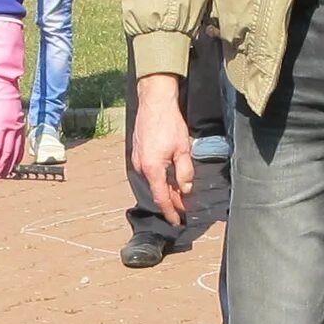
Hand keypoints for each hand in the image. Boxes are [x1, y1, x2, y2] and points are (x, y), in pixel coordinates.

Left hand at [0, 14, 27, 178]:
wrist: (1, 73)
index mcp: (1, 122)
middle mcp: (13, 125)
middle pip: (7, 153)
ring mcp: (19, 123)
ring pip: (16, 150)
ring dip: (9, 164)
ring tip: (2, 174)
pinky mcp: (20, 121)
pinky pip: (21, 143)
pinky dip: (17, 155)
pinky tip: (13, 161)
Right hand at [129, 70, 195, 227]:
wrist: (154, 101)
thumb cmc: (169, 122)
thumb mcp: (183, 149)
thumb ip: (185, 172)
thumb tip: (186, 190)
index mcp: (152, 169)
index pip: (162, 198)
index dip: (171, 212)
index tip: (177, 222)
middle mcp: (141, 166)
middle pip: (158, 190)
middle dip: (171, 200)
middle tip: (185, 207)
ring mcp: (137, 159)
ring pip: (154, 180)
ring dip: (167, 188)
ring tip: (180, 193)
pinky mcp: (138, 152)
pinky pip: (150, 171)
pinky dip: (161, 177)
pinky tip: (170, 176)